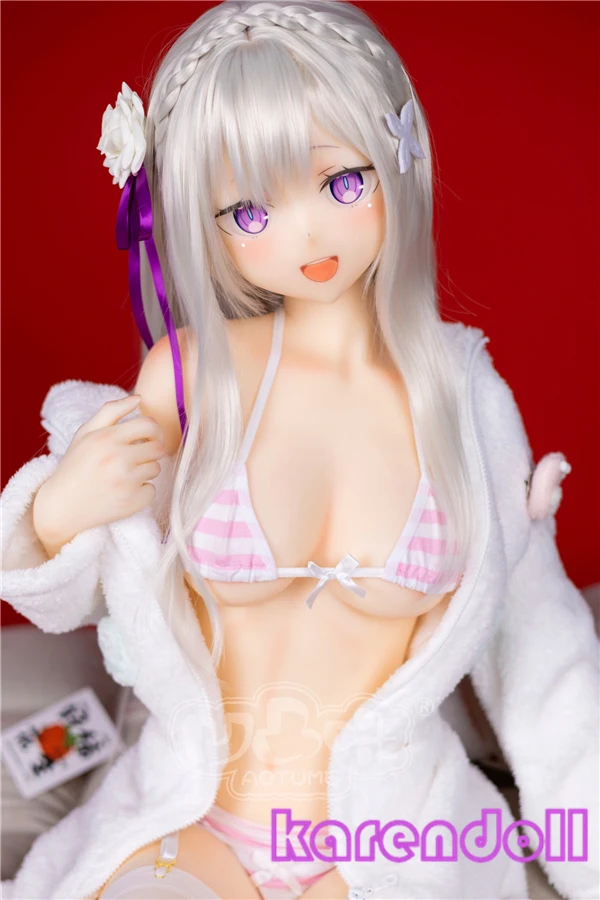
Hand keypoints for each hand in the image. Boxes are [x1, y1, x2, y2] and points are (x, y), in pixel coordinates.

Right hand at [33, 394, 166, 545]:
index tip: (147, 438)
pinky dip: (140, 491)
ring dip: (144, 471)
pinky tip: (122, 492)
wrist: (62, 505)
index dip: (153, 431)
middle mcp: (118, 458)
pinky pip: (151, 490)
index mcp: (107, 437)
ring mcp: (126, 482)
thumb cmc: (76, 465)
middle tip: (136, 458)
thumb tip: (139, 398)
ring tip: (123, 476)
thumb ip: (112, 411)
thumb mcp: (86, 433)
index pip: (150, 425)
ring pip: (155, 469)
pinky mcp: (132, 502)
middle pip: (157, 448)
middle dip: (150, 451)